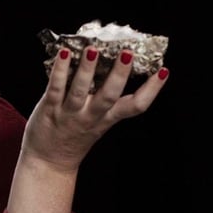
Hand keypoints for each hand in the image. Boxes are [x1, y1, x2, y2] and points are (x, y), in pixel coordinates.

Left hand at [21, 47, 168, 172]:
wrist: (49, 162)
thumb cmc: (75, 135)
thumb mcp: (98, 121)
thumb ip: (106, 98)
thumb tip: (114, 62)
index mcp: (108, 118)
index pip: (135, 107)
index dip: (151, 90)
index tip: (163, 71)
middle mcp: (91, 116)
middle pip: (109, 96)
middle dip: (119, 74)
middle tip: (128, 53)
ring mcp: (70, 114)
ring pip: (80, 91)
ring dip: (87, 69)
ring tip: (93, 50)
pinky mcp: (49, 109)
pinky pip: (55, 88)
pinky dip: (59, 71)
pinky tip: (64, 53)